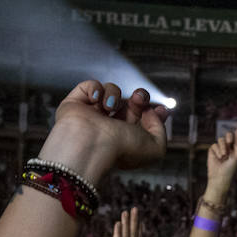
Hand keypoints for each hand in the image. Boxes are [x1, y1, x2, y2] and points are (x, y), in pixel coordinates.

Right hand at [39, 81, 168, 184]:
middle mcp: (110, 127)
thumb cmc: (121, 149)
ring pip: (112, 92)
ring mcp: (92, 115)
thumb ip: (160, 130)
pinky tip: (95, 101)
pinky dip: (94, 88)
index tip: (161, 109)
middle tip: (138, 99)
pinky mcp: (76, 104)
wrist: (90, 145)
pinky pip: (89, 86)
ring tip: (110, 106)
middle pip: (131, 104)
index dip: (153, 112)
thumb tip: (152, 113)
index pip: (143, 121)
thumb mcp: (155, 148)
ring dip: (115, 94)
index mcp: (128, 139)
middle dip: (140, 98)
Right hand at [206, 112, 236, 194]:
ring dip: (224, 148)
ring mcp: (222, 147)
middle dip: (230, 139)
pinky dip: (217, 151)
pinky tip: (219, 158)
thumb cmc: (231, 168)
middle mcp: (230, 145)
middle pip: (230, 134)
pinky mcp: (214, 149)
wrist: (220, 177)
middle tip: (230, 148)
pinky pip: (215, 144)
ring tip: (224, 156)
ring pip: (222, 139)